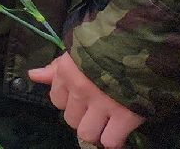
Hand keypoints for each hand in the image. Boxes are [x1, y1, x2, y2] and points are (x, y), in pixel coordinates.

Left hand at [29, 54, 145, 148]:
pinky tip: (119, 131)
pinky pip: (110, 140)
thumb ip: (56, 67)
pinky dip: (114, 139)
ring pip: (86, 133)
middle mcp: (81, 90)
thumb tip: (33, 75)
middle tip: (97, 110)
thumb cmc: (111, 43)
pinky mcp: (126, 115)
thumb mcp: (80, 50)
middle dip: (83, 117)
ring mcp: (103, 104)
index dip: (70, 100)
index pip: (56, 100)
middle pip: (70, 120)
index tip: (83, 97)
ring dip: (96, 131)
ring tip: (107, 123)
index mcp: (67, 72)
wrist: (146, 41)